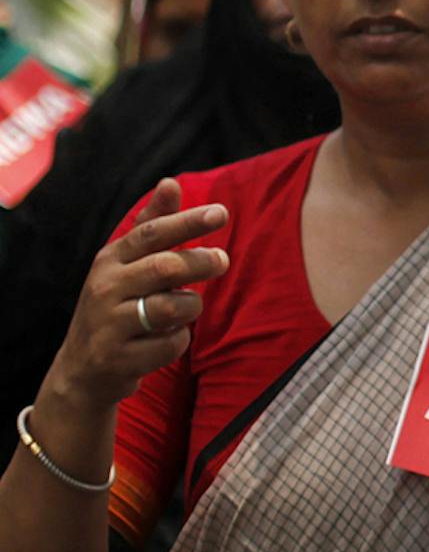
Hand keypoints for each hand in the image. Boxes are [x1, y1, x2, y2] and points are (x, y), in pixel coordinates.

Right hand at [48, 180, 228, 410]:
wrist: (83, 369)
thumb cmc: (117, 306)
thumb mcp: (127, 265)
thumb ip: (152, 227)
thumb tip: (171, 183)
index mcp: (110, 260)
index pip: (151, 233)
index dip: (187, 221)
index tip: (221, 212)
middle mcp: (105, 288)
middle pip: (165, 267)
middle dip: (201, 262)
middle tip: (223, 260)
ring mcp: (109, 324)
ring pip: (172, 308)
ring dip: (190, 307)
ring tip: (183, 309)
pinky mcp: (118, 358)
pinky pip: (170, 345)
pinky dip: (178, 341)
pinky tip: (165, 340)